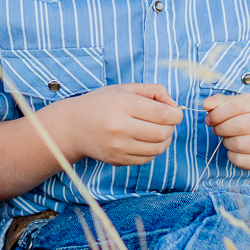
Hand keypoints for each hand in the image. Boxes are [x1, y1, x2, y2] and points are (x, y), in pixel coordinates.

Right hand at [53, 84, 182, 165]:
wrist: (74, 126)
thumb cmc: (102, 103)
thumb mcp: (125, 88)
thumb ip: (154, 91)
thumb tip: (174, 106)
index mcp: (124, 105)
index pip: (164, 114)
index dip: (176, 114)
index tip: (175, 112)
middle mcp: (120, 127)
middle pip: (163, 133)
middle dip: (171, 127)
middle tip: (166, 121)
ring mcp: (119, 147)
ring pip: (158, 148)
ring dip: (165, 139)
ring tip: (158, 130)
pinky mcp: (118, 160)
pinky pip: (147, 159)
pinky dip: (153, 150)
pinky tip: (146, 140)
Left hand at [203, 92, 249, 171]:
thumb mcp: (239, 103)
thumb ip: (221, 101)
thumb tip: (207, 104)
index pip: (238, 105)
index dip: (218, 112)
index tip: (209, 117)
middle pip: (239, 125)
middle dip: (220, 128)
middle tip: (216, 129)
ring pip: (239, 144)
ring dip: (226, 141)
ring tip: (227, 138)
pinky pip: (241, 160)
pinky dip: (231, 155)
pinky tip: (234, 149)